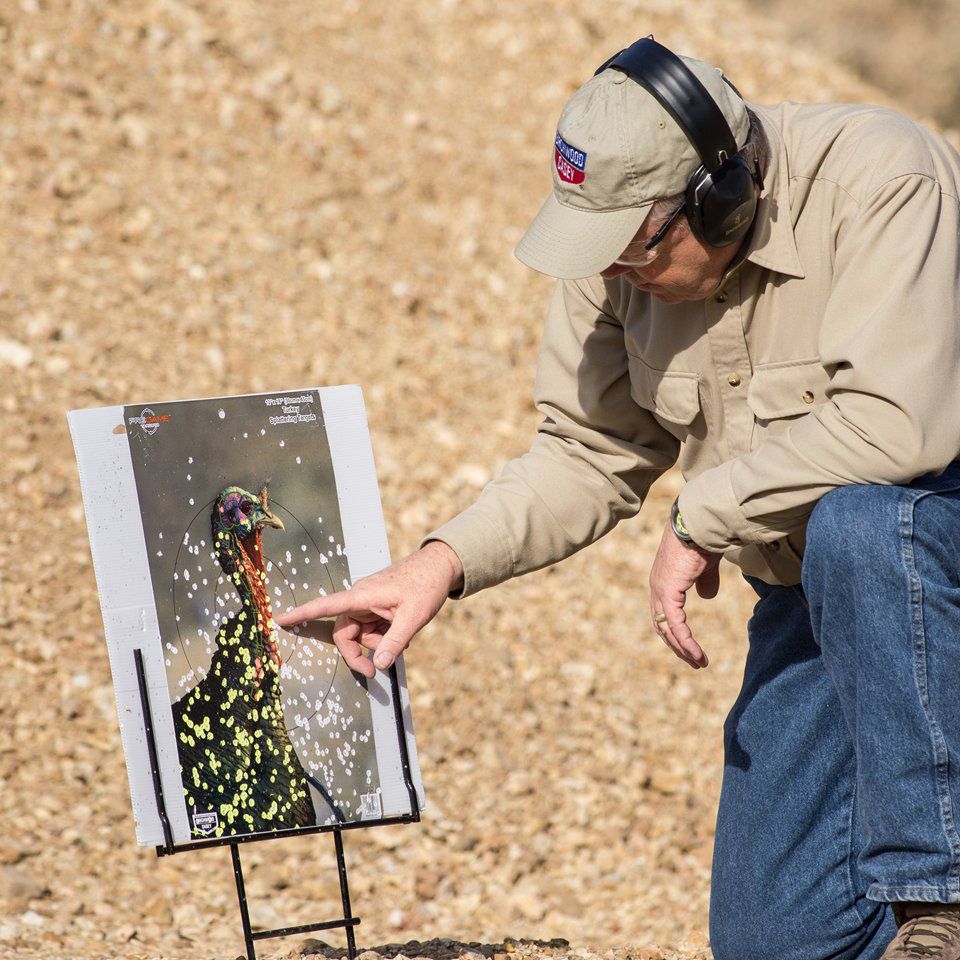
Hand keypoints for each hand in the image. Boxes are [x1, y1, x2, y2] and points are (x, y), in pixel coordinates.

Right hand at [275, 541, 463, 677]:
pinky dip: (383, 636)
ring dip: (377, 643)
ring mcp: (369, 602)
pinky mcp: (377, 606)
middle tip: (375, 672)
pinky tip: (401, 632)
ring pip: (360, 633)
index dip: (303, 613)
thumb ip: (394, 643)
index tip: (280, 619)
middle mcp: (361, 598)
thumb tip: (378, 665)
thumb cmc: (426, 585)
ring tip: (401, 639)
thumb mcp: (413, 618)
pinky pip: (371, 628)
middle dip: (359, 652)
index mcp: (363, 595)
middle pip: (345, 633)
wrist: (441, 567)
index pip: (326, 606)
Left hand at [648, 518, 721, 668]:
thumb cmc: (702, 541)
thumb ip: (704, 582)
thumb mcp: (704, 567)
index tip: (689, 647)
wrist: (697, 526)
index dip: (675, 632)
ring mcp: (660, 591)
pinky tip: (696, 654)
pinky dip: (686, 642)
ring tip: (699, 663)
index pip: (664, 614)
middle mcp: (656, 588)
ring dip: (683, 649)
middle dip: (678, 646)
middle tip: (693, 662)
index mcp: (662, 581)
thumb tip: (707, 596)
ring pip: (668, 630)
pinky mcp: (668, 593)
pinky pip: (676, 625)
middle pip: (662, 626)